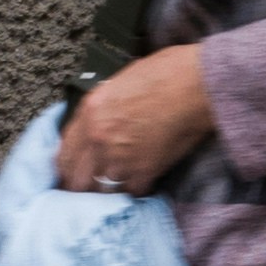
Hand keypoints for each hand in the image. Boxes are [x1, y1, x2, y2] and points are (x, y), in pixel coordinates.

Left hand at [57, 44, 219, 193]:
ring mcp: (122, 156)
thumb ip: (105, 107)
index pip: (64, 154)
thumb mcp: (122, 81)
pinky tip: (144, 182)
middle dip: (84, 186)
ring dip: (111, 191)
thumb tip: (102, 121)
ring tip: (118, 189)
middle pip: (77, 180)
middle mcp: (99, 137)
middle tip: (93, 189)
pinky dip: (138, 190)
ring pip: (103, 191)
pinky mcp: (147, 170)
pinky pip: (133, 193)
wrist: (201, 83)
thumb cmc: (170, 72)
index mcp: (91, 112)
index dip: (68, 170)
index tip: (74, 176)